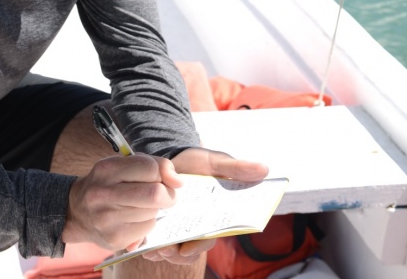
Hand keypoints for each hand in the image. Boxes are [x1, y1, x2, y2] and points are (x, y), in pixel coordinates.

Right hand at [63, 154, 180, 251]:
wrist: (76, 212)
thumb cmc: (109, 183)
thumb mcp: (125, 164)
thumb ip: (156, 164)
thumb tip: (178, 182)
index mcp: (107, 169)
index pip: (151, 168)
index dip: (162, 173)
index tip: (160, 177)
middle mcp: (103, 194)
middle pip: (155, 194)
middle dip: (168, 194)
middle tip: (164, 194)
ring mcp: (107, 219)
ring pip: (153, 212)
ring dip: (155, 209)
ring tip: (142, 205)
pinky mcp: (114, 238)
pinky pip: (147, 229)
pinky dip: (148, 222)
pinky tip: (135, 218)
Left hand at [140, 147, 269, 264]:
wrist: (170, 154)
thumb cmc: (197, 161)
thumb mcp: (215, 162)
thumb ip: (236, 168)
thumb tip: (264, 170)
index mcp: (212, 216)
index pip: (210, 238)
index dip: (199, 245)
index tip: (187, 246)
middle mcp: (196, 226)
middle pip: (190, 250)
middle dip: (178, 253)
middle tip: (166, 248)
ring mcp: (178, 228)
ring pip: (173, 251)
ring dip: (163, 253)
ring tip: (154, 247)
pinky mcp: (161, 226)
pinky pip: (156, 244)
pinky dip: (149, 247)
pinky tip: (142, 243)